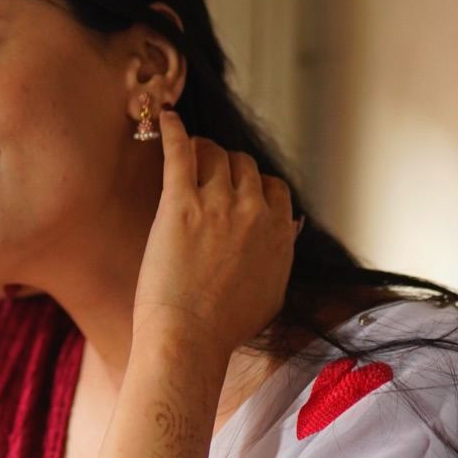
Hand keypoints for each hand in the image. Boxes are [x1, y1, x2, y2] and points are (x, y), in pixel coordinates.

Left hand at [131, 110, 300, 354]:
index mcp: (279, 231)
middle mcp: (254, 211)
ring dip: (200, 149)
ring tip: (186, 151)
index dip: (251, 184)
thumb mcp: (271, 293)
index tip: (235, 188)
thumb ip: (283, 255)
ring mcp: (217, 205)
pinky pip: (179, 153)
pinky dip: (173, 131)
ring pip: (214, 153)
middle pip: (243, 165)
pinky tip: (165, 118)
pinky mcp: (180, 205)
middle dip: (224, 165)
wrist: (190, 340)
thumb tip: (292, 229)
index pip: (272, 186)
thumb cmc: (225, 328)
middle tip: (204, 169)